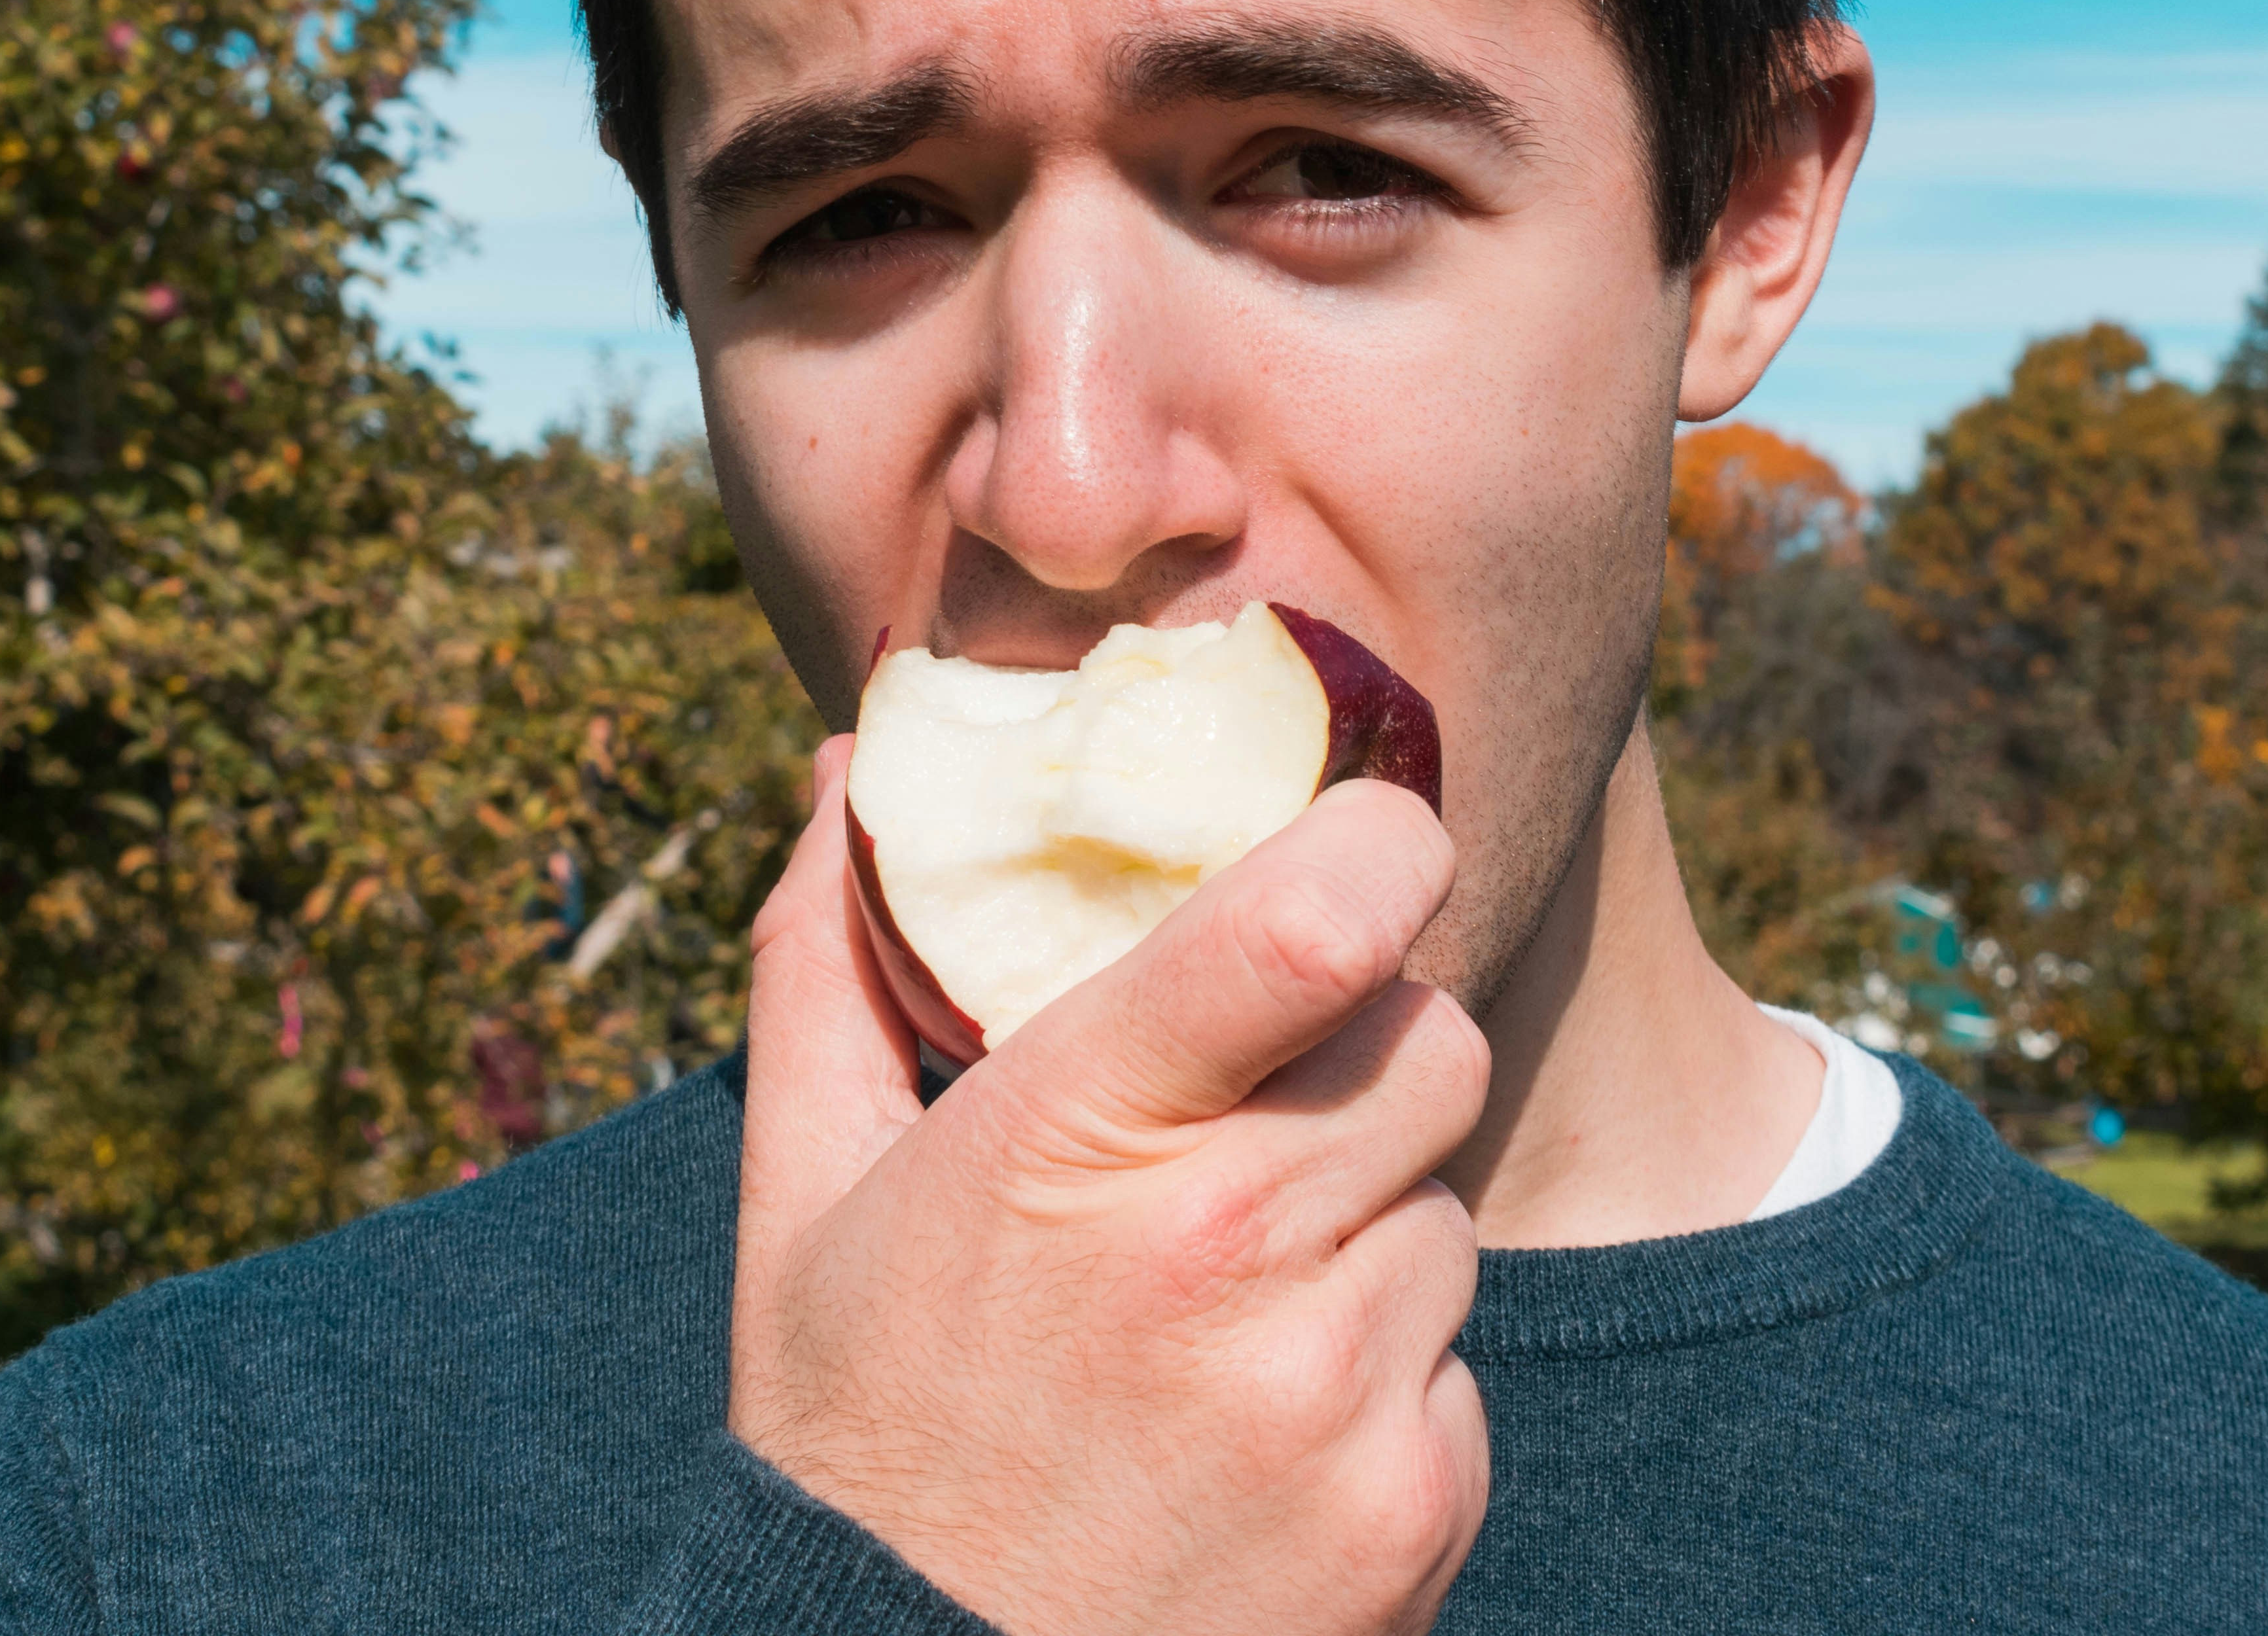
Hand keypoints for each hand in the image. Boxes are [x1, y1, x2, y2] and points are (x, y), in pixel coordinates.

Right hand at [728, 736, 1490, 1635]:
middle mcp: (1229, 1250)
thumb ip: (829, 963)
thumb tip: (853, 763)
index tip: (1362, 853)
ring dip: (1364, 1234)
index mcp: (1082, 1133)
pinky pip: (1459, 1364)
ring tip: (1219, 1320)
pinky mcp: (1414, 1503)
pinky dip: (1384, 1384)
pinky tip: (1256, 1439)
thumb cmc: (862, 1436)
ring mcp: (1334, 1387)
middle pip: (1431, 1040)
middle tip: (1252, 1132)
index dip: (1381, 847)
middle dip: (1363, 1059)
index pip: (1321, 917)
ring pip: (1445, 1208)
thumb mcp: (808, 1199)